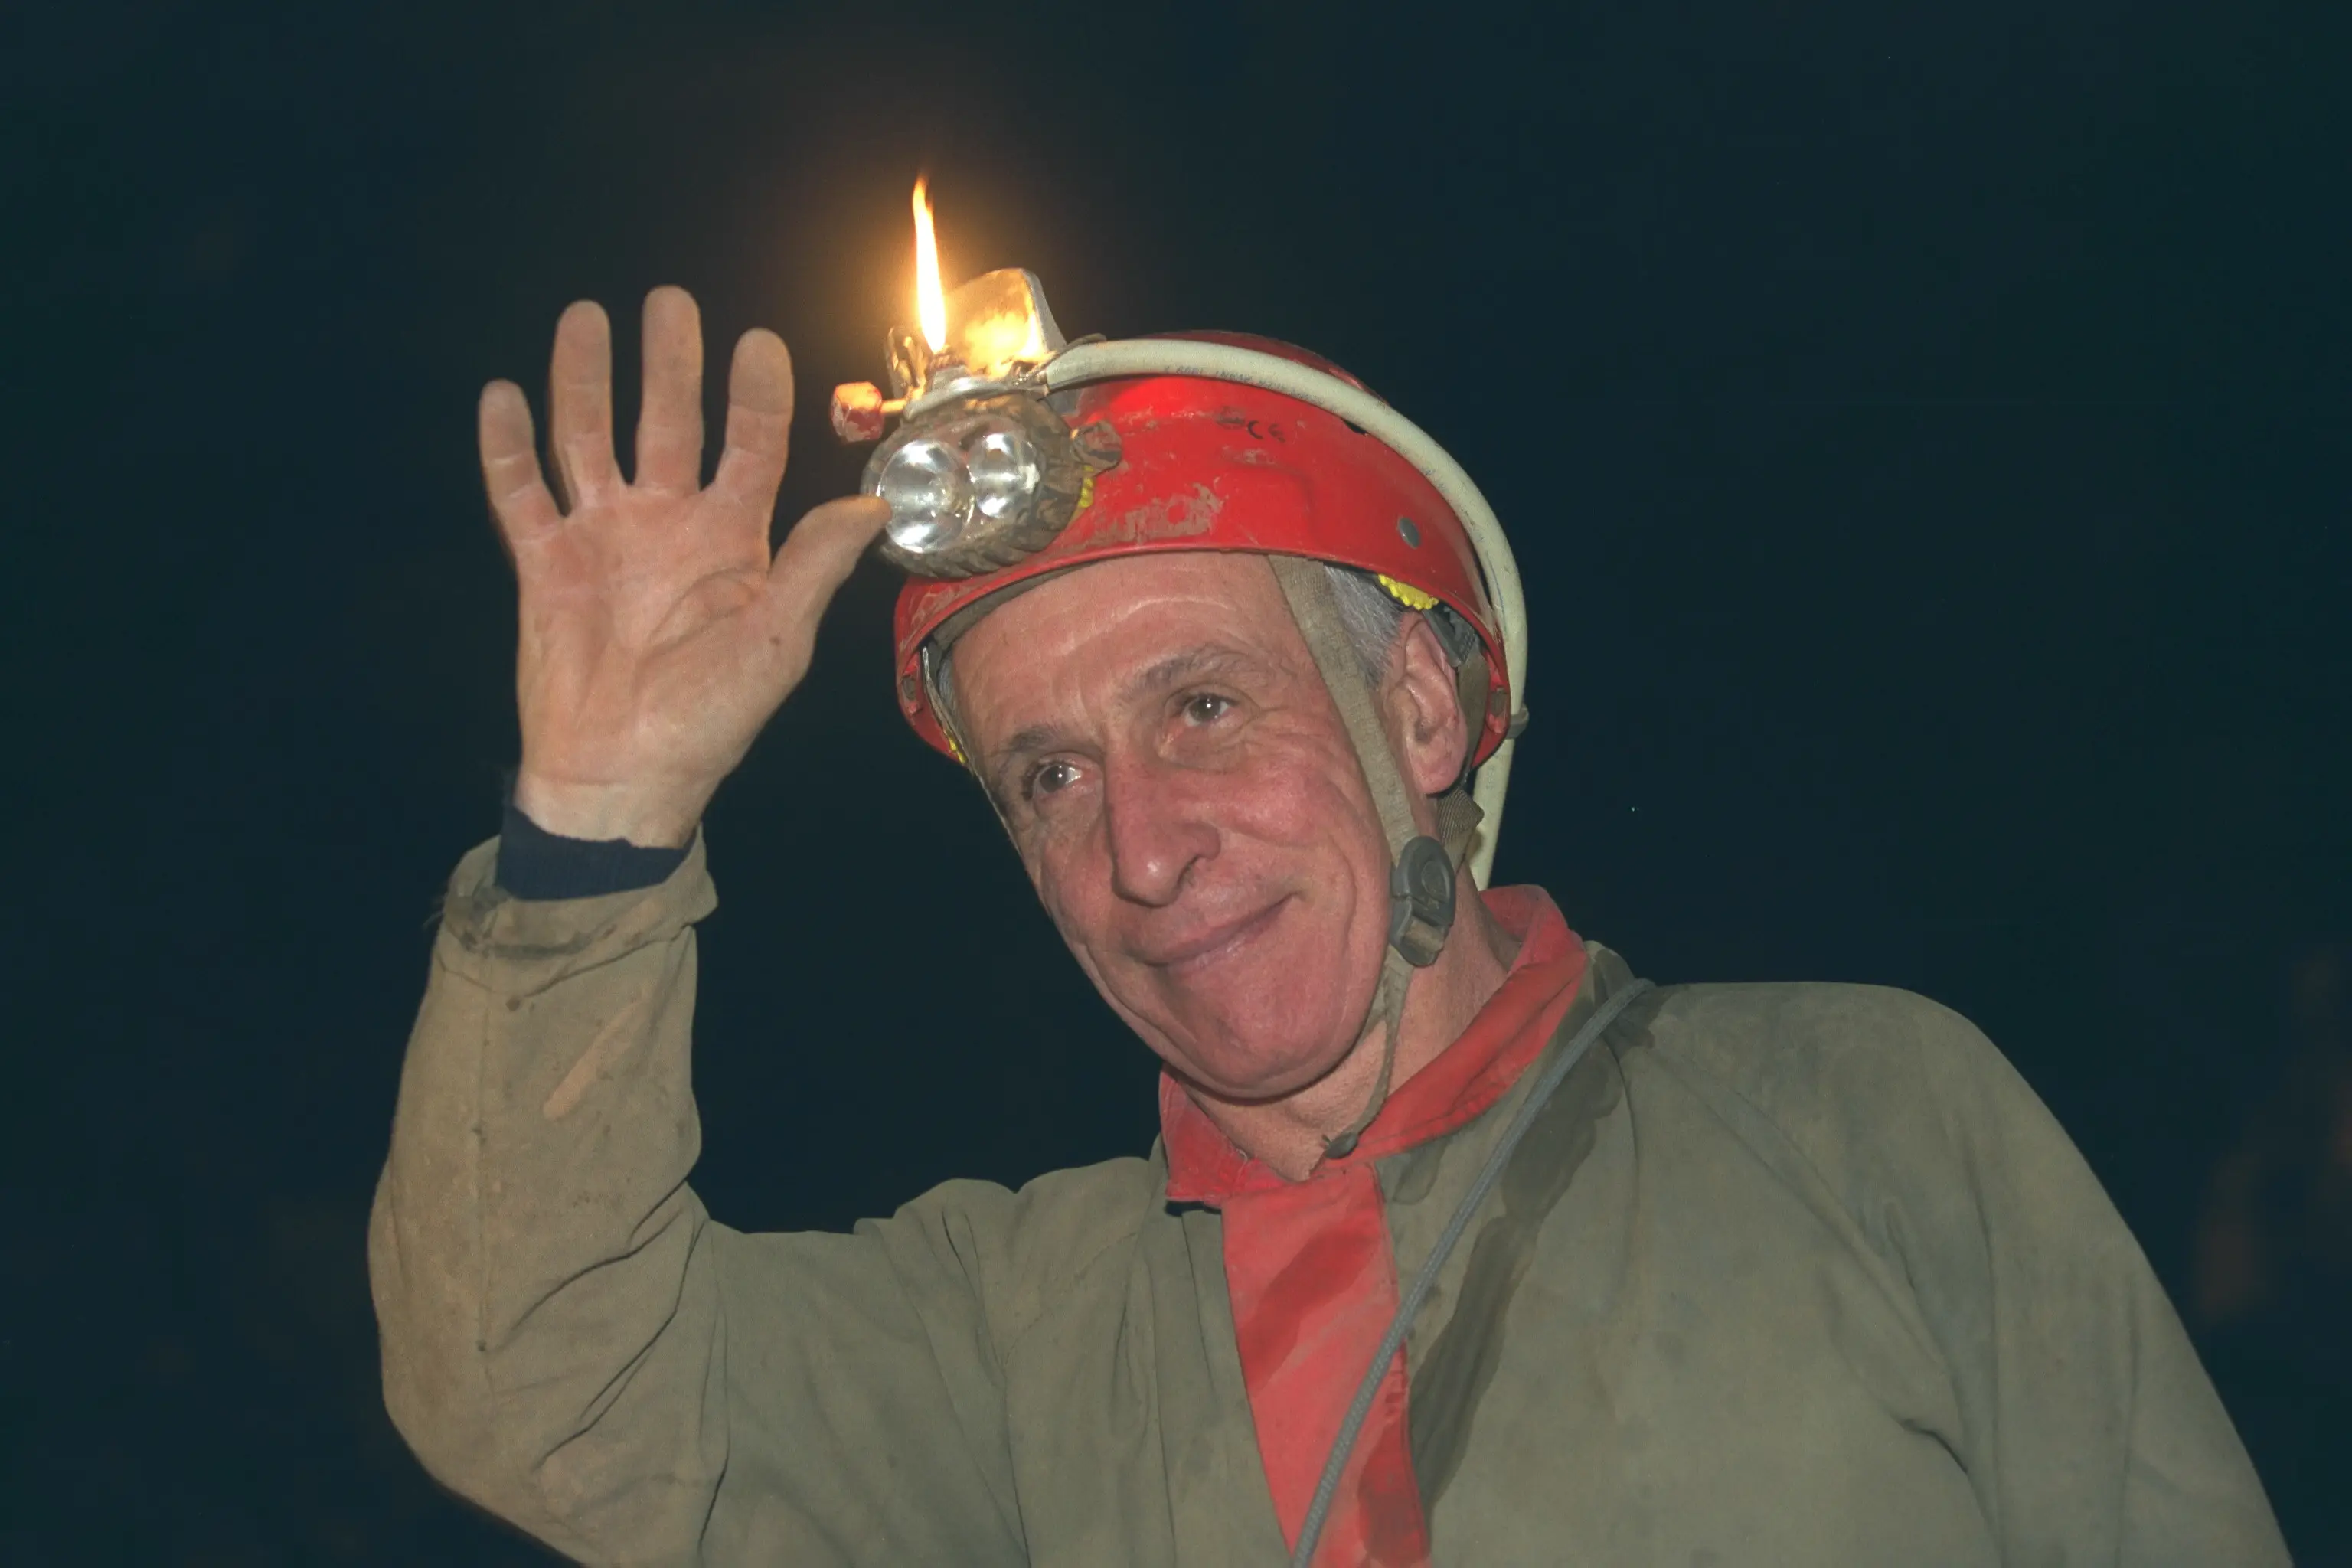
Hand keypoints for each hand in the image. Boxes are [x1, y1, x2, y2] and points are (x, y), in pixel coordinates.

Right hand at [480, 288, 888, 845]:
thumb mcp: (776, 644)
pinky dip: (508, 448)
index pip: (749, 447)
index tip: (757, 342)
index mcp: (730, 541)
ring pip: (591, 440)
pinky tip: (504, 396)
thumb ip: (813, 567)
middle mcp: (666, 525)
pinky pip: (521, 495)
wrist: (623, 778)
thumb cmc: (710, 720)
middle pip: (668, 423)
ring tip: (586, 317)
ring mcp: (602, 538)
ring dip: (585, 381)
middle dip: (669, 363)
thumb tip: (872, 507)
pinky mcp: (544, 563)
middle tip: (670, 302)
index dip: (755, 395)